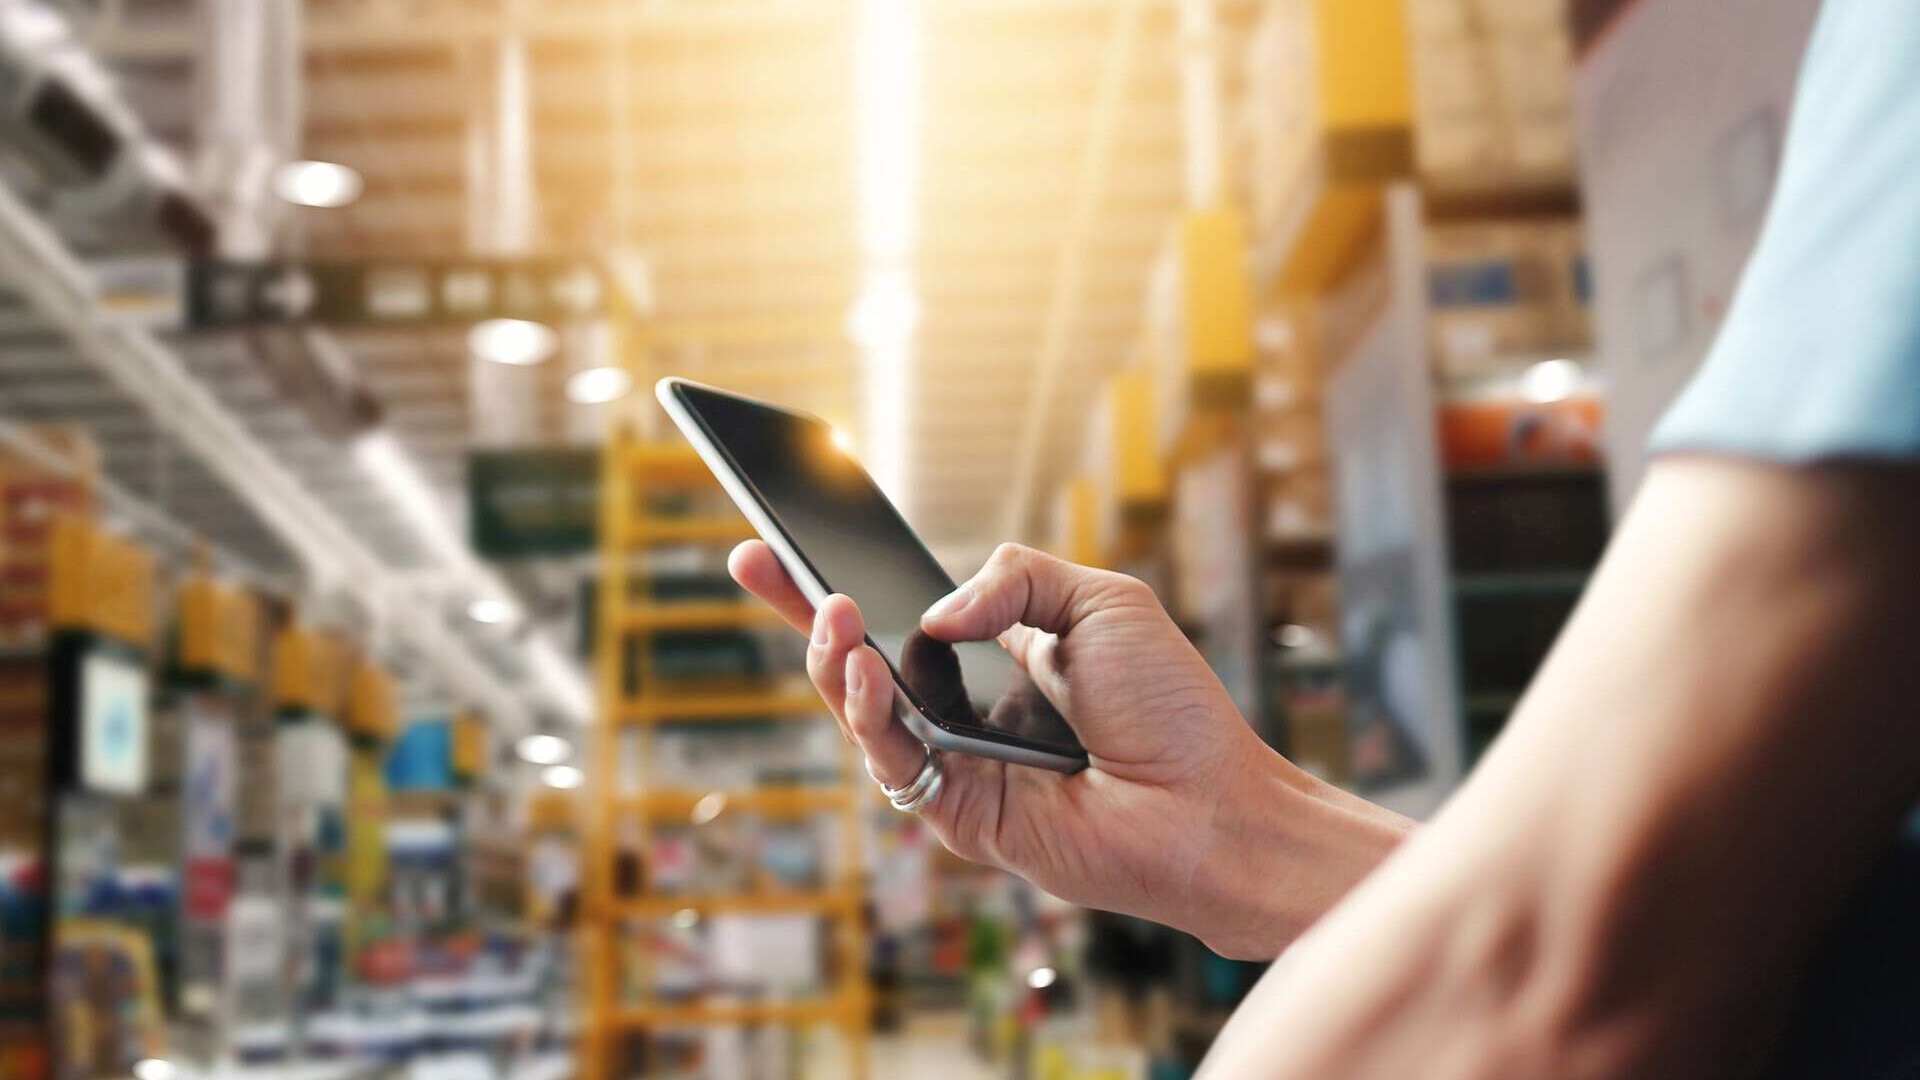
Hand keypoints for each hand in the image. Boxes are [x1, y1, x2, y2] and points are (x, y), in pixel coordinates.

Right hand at [731, 540, 1409, 956]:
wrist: (1211, 803)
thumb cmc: (1171, 708)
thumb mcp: (1101, 602)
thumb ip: (1016, 580)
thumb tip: (933, 612)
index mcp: (994, 656)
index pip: (901, 612)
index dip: (843, 581)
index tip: (790, 538)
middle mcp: (964, 710)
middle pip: (860, 659)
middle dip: (802, 611)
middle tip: (757, 560)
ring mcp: (954, 763)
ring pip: (861, 710)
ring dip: (834, 658)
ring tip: (833, 611)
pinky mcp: (956, 813)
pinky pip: (892, 760)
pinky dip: (870, 712)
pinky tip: (867, 667)